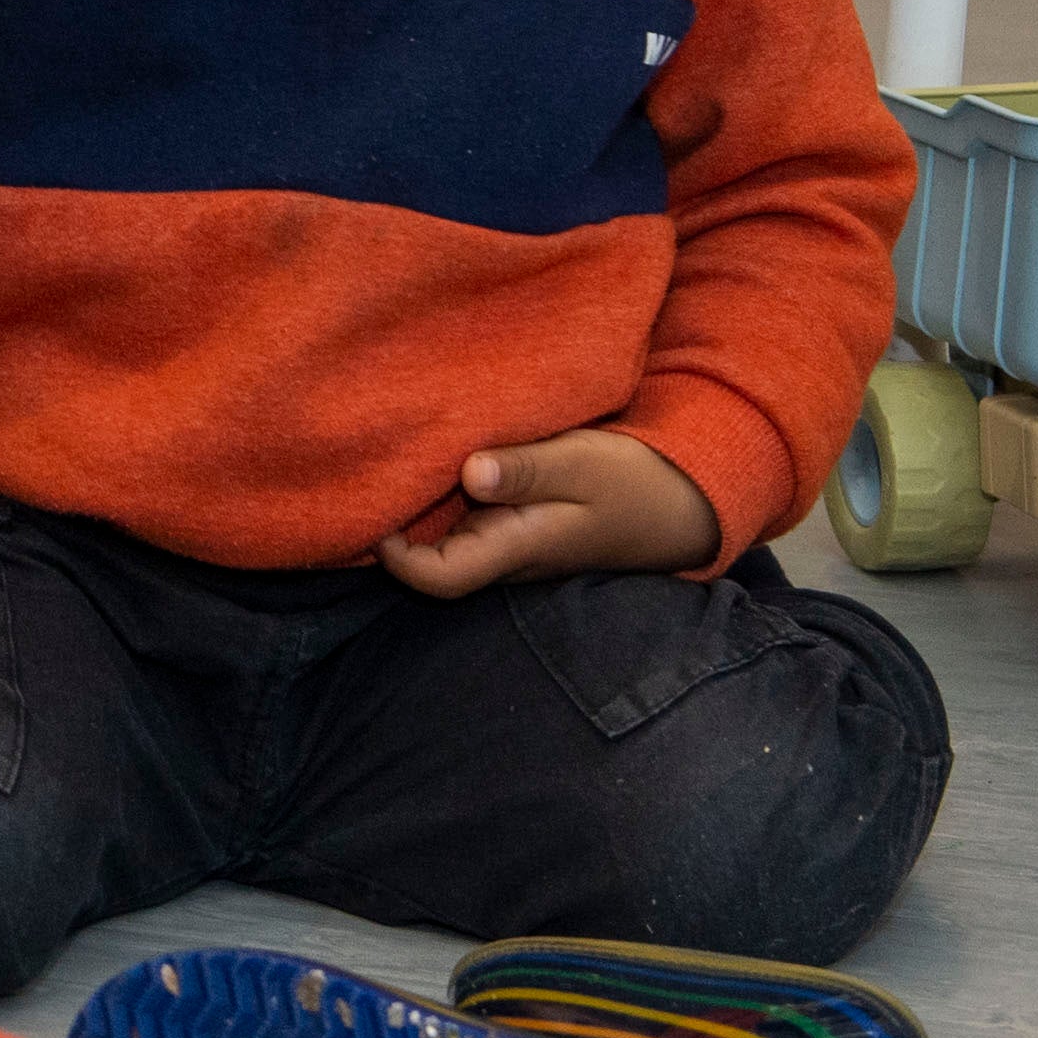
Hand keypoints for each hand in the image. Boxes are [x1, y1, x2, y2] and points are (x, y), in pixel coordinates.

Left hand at [374, 428, 721, 598]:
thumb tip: (470, 473)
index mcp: (517, 546)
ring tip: (382, 459)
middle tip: (361, 474)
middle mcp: (503, 552)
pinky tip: (424, 458)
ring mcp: (508, 541)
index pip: (443, 578)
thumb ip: (528, 470)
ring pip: (444, 538)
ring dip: (414, 509)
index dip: (399, 560)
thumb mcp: (583, 464)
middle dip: (393, 526)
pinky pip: (463, 520)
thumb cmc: (630, 481)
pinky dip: (439, 497)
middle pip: (430, 558)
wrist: (675, 502)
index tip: (376, 518)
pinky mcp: (513, 523)